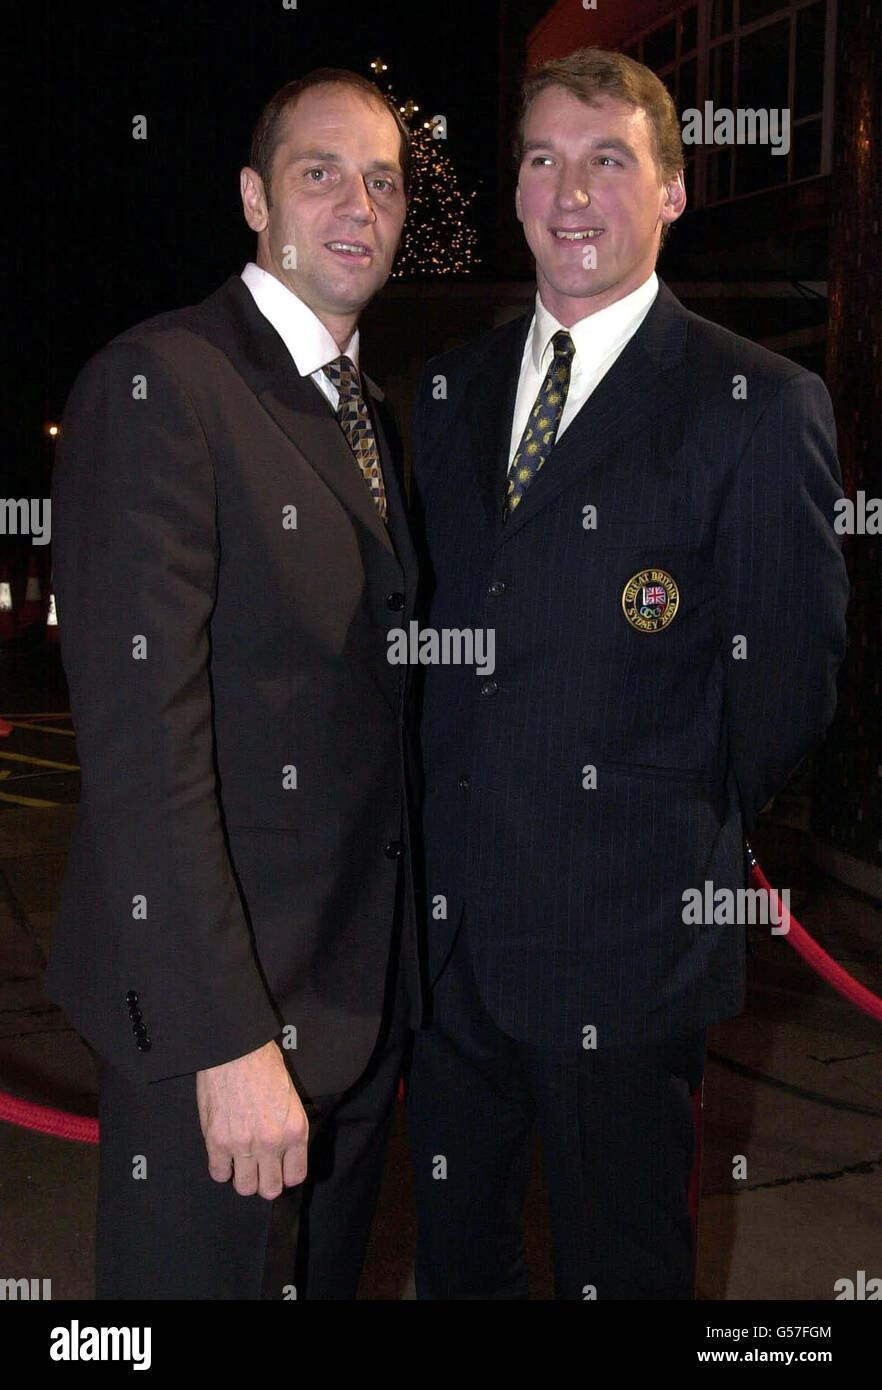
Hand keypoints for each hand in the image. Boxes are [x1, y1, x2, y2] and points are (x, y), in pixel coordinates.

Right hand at [196, 1040, 307, 1198]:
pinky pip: (219, 1174)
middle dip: (265, 1182)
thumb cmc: (264, 1065)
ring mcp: (243, 1144)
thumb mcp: (291, 1098)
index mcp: (294, 1130)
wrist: (236, 1049)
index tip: (279, 1170)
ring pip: (245, 1187)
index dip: (286, 1175)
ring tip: (241, 1162)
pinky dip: (222, 1168)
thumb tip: (284, 1153)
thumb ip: (289, 1129)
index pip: (295, 1177)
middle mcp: (271, 1142)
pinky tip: (224, 1154)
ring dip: (243, 1178)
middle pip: (270, 1189)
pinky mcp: (217, 1141)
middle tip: (259, 1170)